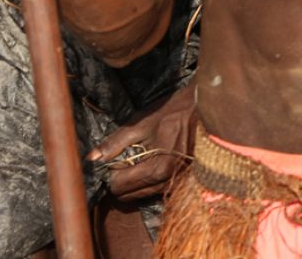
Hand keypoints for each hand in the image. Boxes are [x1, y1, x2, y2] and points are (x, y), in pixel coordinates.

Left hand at [89, 83, 196, 199]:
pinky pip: (154, 189)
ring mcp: (176, 182)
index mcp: (158, 168)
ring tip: (135, 159)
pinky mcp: (181, 180)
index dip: (108, 172)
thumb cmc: (176, 111)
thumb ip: (116, 142)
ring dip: (132, 181)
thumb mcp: (143, 123)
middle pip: (127, 195)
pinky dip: (145, 180)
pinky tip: (149, 161)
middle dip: (119, 179)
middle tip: (121, 158)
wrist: (209, 107)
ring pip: (140, 194)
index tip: (110, 158)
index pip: (118, 185)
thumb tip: (92, 159)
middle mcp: (167, 182)